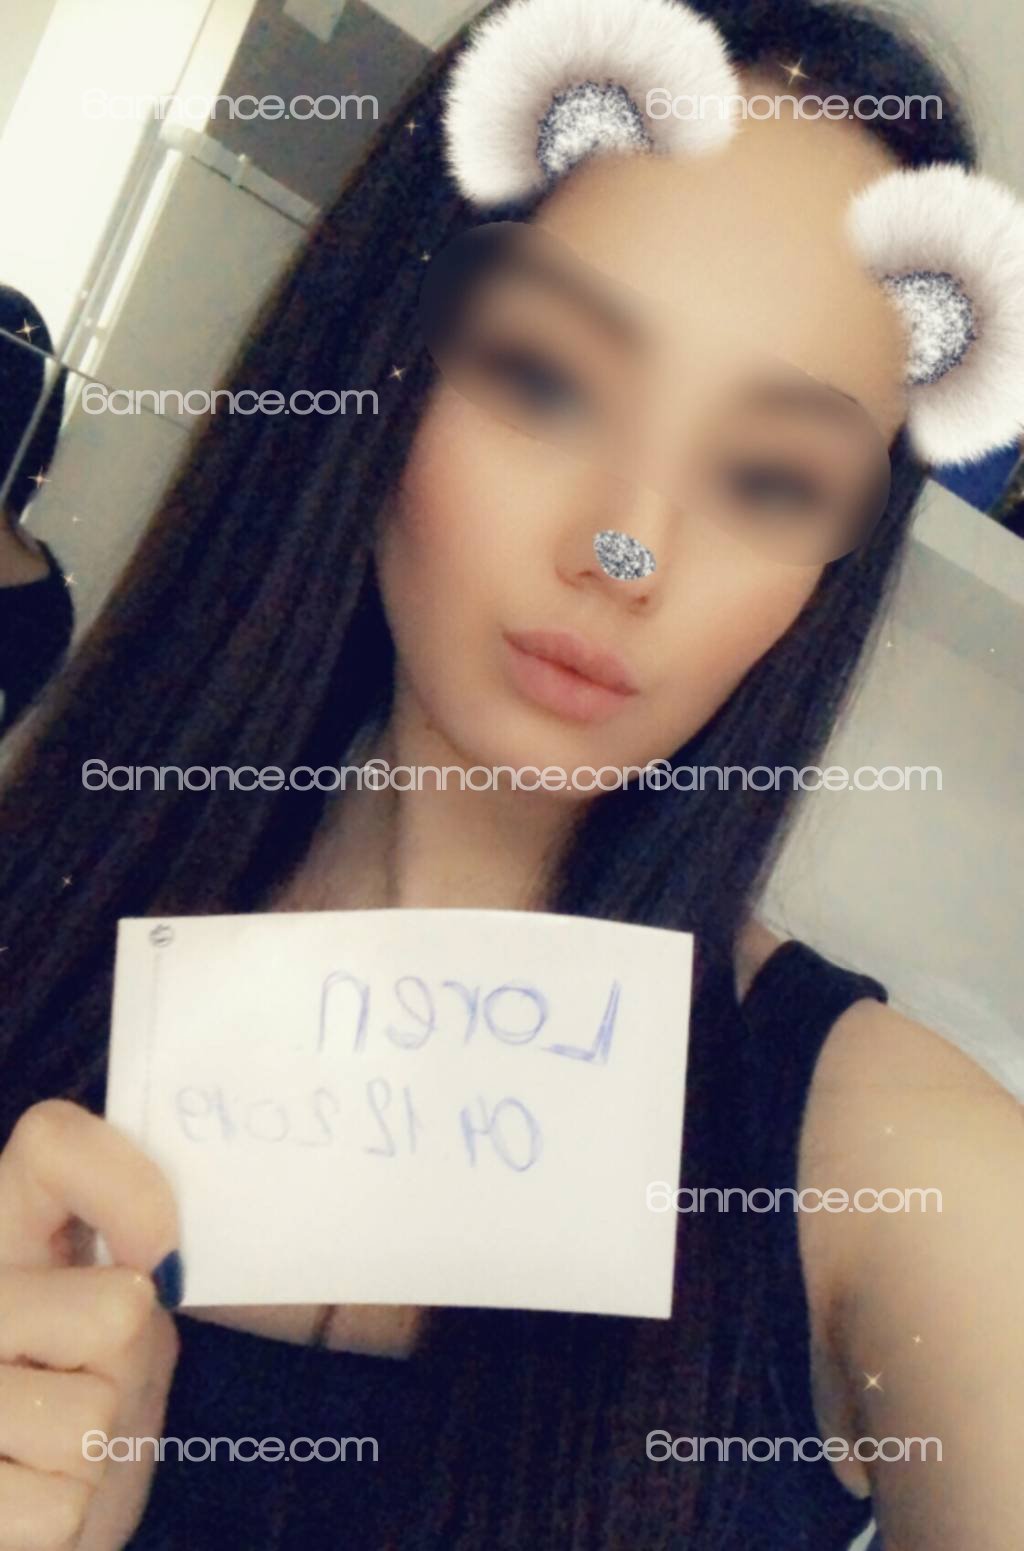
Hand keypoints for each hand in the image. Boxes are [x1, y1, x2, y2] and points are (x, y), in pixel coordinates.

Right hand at [0, 1100, 181, 1550]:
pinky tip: (27, 1495)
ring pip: (91, 1415)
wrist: (22, 1509)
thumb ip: (130, 1252)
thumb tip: (159, 1253)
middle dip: (125, 1361)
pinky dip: (68, 1514)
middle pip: (115, 1310)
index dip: (128, 1190)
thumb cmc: (79, 1387)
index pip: (53, 1140)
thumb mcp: (113, 1302)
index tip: (156, 1251)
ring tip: (56, 1441)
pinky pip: (62, 1506)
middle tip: (84, 1376)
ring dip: (97, 1446)